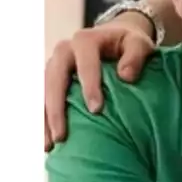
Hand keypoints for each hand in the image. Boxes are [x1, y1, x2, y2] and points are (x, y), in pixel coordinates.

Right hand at [44, 11, 156, 150]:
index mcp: (85, 40)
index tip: (96, 110)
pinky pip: (42, 100)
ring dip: (44, 119)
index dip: (89, 86)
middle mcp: (64, 51)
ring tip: (49, 146)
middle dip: (56, 109)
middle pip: (54, 80)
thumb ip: (136, 55)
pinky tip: (46, 141)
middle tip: (62, 136)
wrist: (113, 36)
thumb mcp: (139, 42)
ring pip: (43, 93)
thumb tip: (126, 76)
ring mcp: (53, 65)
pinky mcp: (50, 78)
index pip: (85, 64)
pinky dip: (43, 120)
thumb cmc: (127, 42)